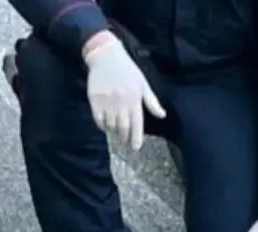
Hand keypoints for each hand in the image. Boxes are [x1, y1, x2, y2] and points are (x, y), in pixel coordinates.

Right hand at [83, 31, 165, 150]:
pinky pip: (98, 118)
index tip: (135, 148)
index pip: (137, 124)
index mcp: (135, 100)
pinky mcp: (95, 99)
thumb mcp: (143, 84)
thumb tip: (162, 115)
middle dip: (124, 137)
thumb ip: (152, 102)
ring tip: (116, 134)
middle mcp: (122, 102)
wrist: (106, 56)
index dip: (136, 138)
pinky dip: (102, 125)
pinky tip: (105, 126)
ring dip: (113, 132)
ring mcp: (107, 101)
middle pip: (123, 127)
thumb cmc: (128, 71)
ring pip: (111, 124)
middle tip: (125, 142)